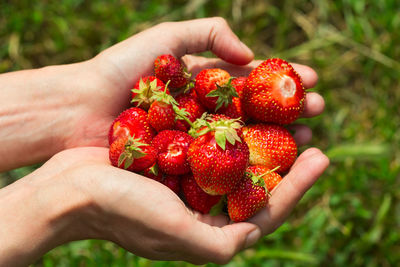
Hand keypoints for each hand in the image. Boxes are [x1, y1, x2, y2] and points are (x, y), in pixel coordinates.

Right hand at [0, 146, 326, 265]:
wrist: (69, 190)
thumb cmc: (121, 211)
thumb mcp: (176, 236)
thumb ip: (218, 244)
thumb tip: (256, 236)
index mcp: (208, 230)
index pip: (266, 209)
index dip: (297, 185)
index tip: (321, 155)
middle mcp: (202, 207)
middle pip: (255, 181)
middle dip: (285, 156)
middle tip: (310, 129)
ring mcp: (187, 181)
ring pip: (236, 157)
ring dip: (262, 136)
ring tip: (285, 114)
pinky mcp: (173, 159)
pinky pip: (211, 141)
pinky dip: (230, 126)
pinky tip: (244, 108)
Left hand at [69, 17, 323, 148]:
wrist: (79, 110)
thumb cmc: (119, 72)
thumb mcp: (165, 38)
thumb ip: (207, 33)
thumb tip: (249, 54)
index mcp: (203, 82)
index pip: (251, 80)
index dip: (281, 79)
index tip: (311, 79)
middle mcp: (205, 112)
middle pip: (255, 110)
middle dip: (288, 109)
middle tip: (318, 110)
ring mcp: (196, 139)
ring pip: (245, 138)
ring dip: (277, 137)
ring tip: (306, 137)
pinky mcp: (184, 164)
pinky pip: (222, 163)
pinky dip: (249, 162)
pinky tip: (273, 163)